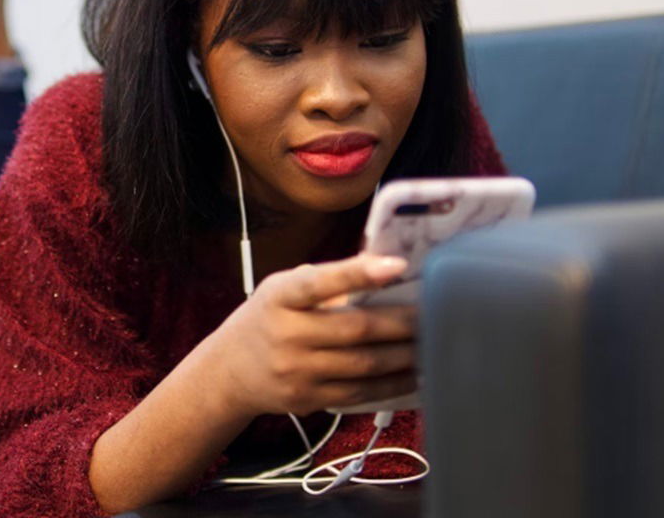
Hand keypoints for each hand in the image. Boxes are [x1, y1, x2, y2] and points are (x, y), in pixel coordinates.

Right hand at [205, 252, 419, 418]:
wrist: (229, 371)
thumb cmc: (267, 319)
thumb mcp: (282, 289)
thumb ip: (325, 280)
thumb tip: (384, 265)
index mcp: (279, 297)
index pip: (318, 282)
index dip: (358, 273)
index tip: (397, 265)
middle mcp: (285, 334)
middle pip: (355, 329)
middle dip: (402, 323)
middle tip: (434, 313)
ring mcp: (296, 371)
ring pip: (364, 365)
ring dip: (405, 356)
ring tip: (432, 343)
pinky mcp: (308, 399)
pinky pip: (359, 393)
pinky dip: (391, 384)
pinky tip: (412, 374)